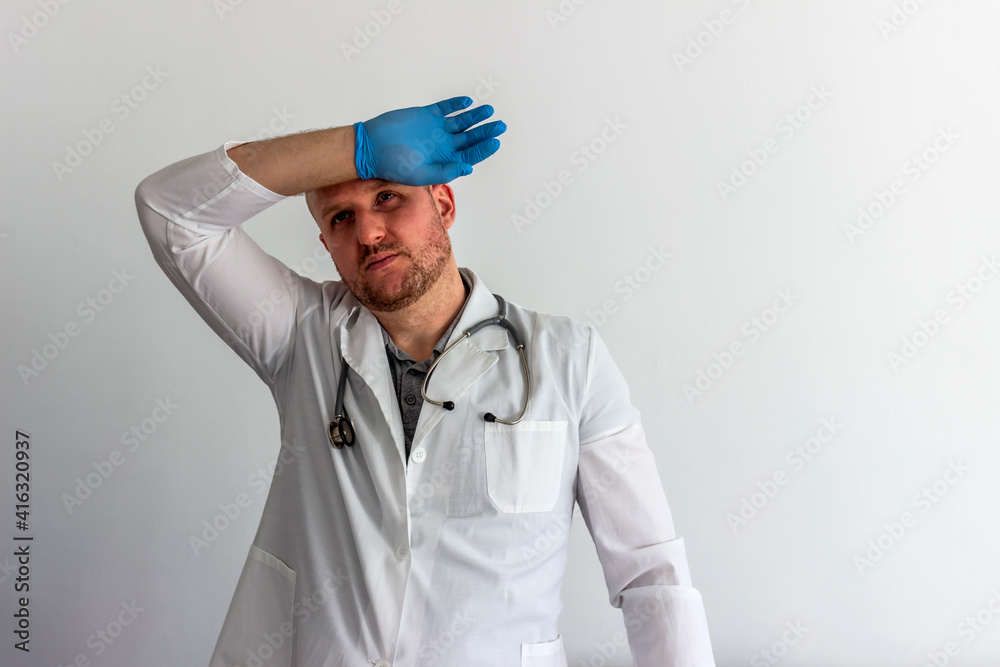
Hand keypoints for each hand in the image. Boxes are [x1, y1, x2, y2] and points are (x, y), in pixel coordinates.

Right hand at [355, 96, 505, 185]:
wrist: (373, 147)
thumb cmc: (395, 165)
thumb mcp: (422, 174)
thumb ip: (446, 171)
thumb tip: (468, 167)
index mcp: (445, 161)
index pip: (470, 155)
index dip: (483, 149)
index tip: (495, 142)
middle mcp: (443, 145)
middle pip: (470, 137)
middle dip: (485, 131)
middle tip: (500, 125)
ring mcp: (436, 129)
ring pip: (461, 121)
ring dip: (475, 116)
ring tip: (489, 110)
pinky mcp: (426, 115)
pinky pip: (445, 108)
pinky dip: (456, 104)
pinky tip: (467, 102)